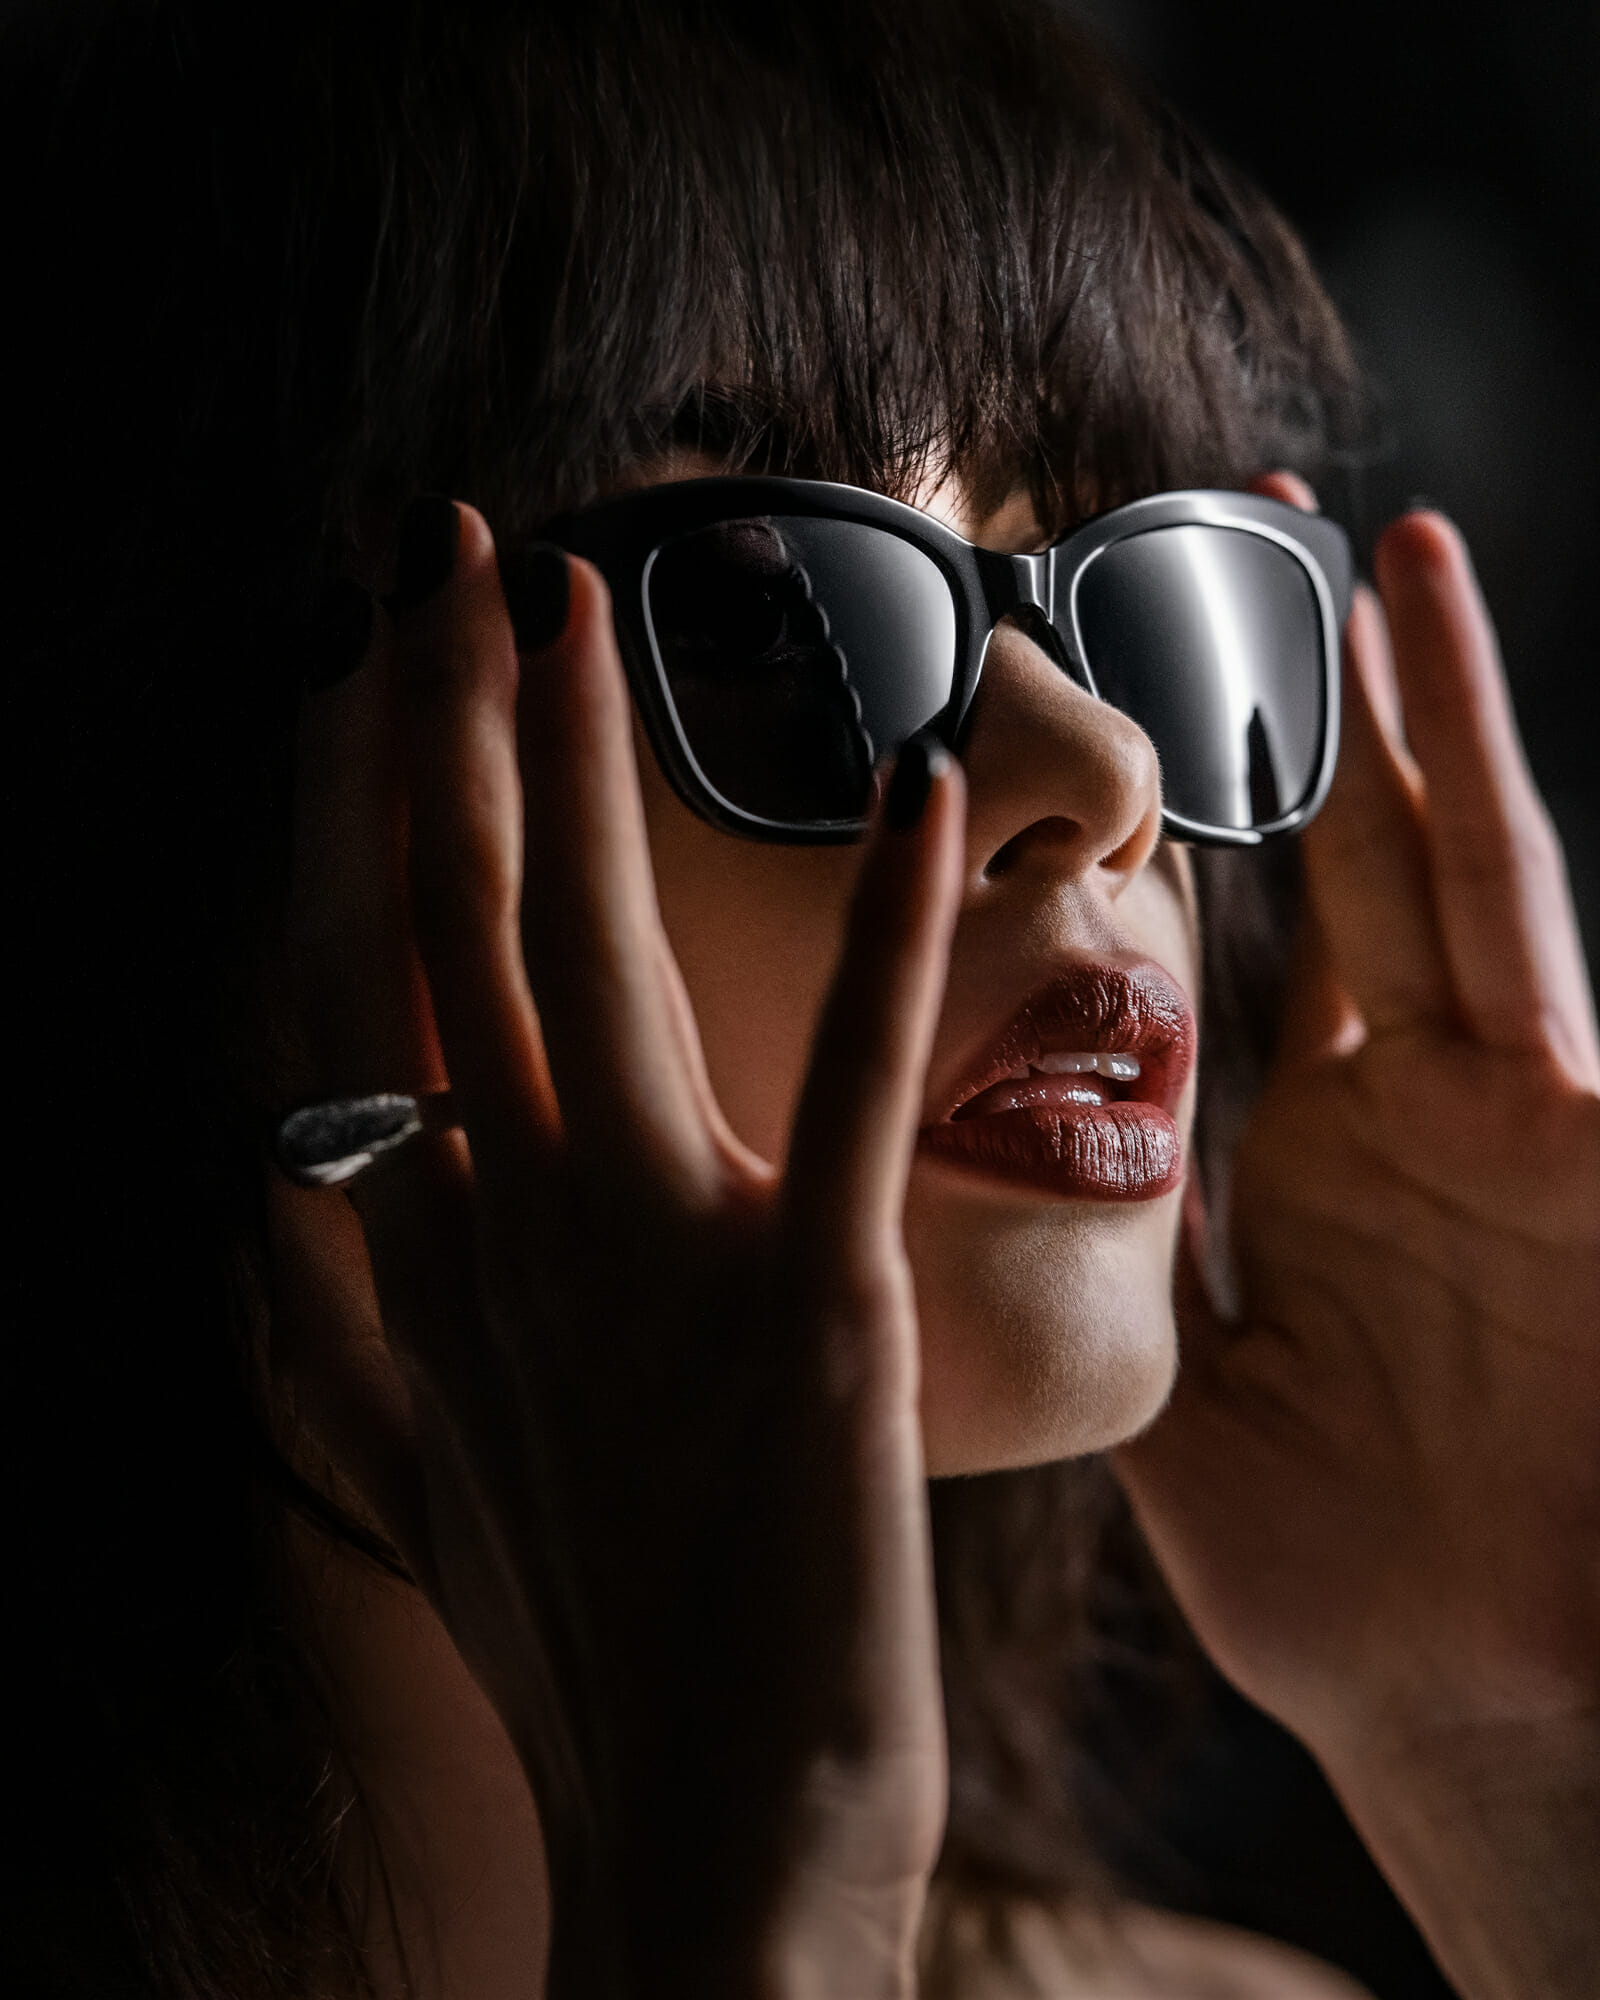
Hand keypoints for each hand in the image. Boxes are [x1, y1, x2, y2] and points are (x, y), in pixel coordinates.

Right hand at [269, 507, 962, 1999]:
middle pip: (458, 927)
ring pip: (597, 965)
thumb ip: (370, 1321)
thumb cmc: (602, 1662)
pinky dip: (881, 935)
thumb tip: (303, 1205)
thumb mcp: (442, 1476)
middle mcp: (514, 1235)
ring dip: (585, 768)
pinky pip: (838, 1088)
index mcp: (445, 1265)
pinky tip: (908, 789)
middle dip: (448, 727)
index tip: (394, 683)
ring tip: (588, 598)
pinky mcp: (809, 1317)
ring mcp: (650, 1265)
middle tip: (459, 552)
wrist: (697, 1856)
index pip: (388, 985)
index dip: (382, 817)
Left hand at [1117, 485, 1599, 1995]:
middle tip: (1245, 539)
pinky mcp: (1581, 1145)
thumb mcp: (1191, 1387)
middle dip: (1320, 701)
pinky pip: (1536, 959)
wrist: (1478, 1701)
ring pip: (1457, 866)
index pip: (1267, 927)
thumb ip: (1121, 1275)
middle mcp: (1418, 1097)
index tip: (1140, 686)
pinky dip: (1496, 834)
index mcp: (1325, 1141)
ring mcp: (1510, 1110)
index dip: (1220, 806)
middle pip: (1360, 856)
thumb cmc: (1342, 1568)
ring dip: (1426, 713)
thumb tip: (985, 1205)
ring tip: (1378, 554)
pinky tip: (1456, 709)